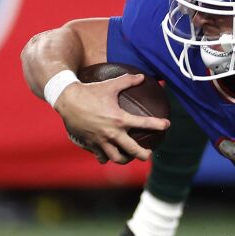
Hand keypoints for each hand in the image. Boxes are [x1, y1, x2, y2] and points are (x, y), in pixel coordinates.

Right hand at [55, 74, 169, 163]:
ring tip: (129, 157)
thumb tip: (142, 76)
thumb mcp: (110, 84)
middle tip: (149, 153)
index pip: (144, 124)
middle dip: (144, 155)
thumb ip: (128, 80)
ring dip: (125, 159)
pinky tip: (109, 155)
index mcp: (120, 119)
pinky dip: (106, 157)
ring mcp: (101, 141)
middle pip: (133, 151)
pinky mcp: (90, 144)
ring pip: (117, 158)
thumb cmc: (90, 91)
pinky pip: (101, 156)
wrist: (67, 100)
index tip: (167, 125)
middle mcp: (112, 133)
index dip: (158, 124)